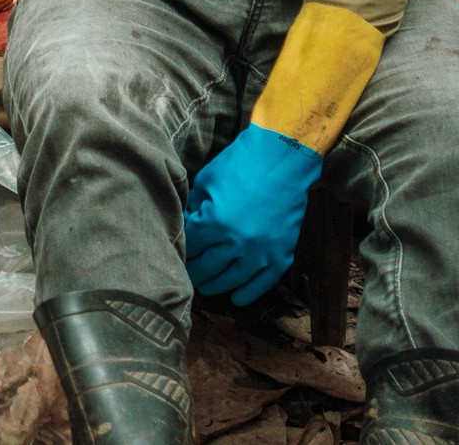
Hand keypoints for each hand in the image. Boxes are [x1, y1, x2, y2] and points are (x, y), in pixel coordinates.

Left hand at [182, 124, 322, 305]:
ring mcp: (261, 251)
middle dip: (194, 272)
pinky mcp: (281, 254)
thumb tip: (186, 229)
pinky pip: (264, 283)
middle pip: (207, 268)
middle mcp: (237, 242)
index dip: (182, 250)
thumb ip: (193, 209)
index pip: (190, 247)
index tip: (177, 254)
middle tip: (187, 274)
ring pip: (232, 280)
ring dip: (216, 285)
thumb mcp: (205, 183)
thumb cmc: (239, 165)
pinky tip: (237, 298)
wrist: (282, 159)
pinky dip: (249, 293)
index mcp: (214, 222)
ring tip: (206, 286)